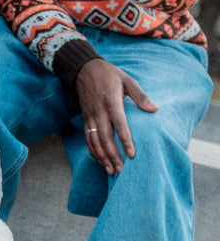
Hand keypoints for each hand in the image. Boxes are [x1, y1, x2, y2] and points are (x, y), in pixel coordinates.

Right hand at [75, 58, 157, 174]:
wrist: (84, 69)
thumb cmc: (109, 75)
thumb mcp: (127, 80)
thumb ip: (140, 95)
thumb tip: (155, 109)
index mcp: (111, 101)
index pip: (119, 123)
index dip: (125, 139)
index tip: (132, 154)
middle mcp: (99, 110)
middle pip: (105, 137)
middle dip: (113, 155)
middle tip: (122, 170)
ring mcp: (90, 116)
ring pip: (95, 140)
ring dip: (103, 157)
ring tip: (111, 171)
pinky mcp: (85, 119)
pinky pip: (88, 138)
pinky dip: (93, 151)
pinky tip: (100, 161)